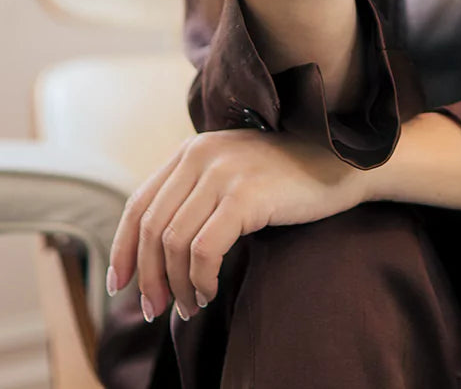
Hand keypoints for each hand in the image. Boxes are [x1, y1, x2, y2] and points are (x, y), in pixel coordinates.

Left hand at [107, 129, 363, 321]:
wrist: (340, 164)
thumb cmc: (286, 178)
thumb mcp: (231, 175)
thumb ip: (195, 195)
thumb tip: (152, 254)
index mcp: (191, 151)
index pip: (139, 204)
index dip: (122, 249)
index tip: (120, 285)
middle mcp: (201, 155)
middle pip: (151, 228)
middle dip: (148, 278)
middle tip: (156, 310)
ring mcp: (224, 172)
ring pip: (175, 243)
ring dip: (178, 285)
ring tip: (192, 305)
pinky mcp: (246, 194)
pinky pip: (205, 250)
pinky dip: (201, 279)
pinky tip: (210, 292)